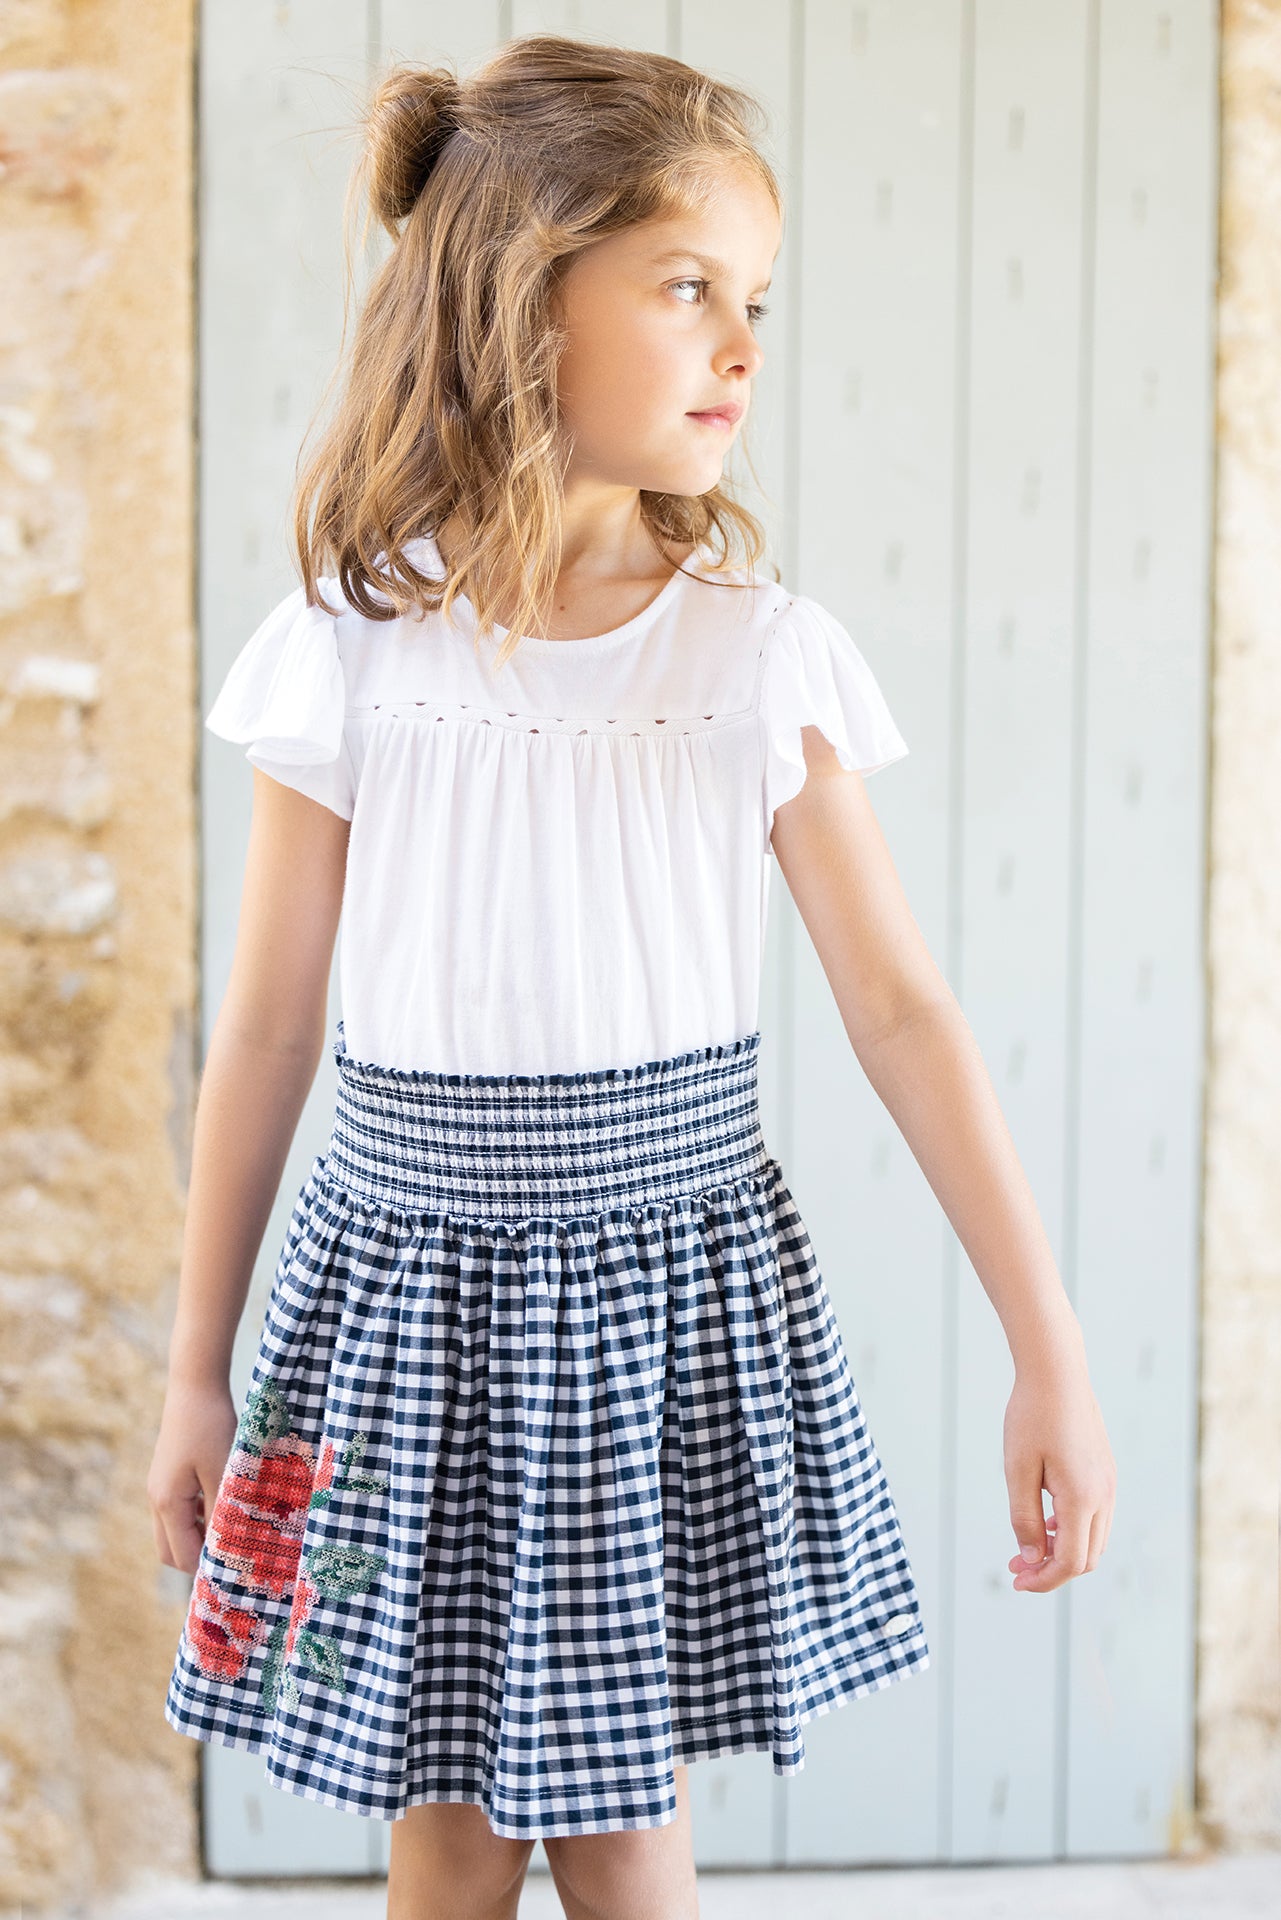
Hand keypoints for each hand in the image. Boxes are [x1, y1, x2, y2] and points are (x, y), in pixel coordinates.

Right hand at [147, 1376, 237, 1576]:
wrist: (195, 1386)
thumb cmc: (211, 1426)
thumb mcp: (222, 1471)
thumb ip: (223, 1512)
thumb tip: (227, 1549)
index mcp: (167, 1503)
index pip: (182, 1556)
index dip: (208, 1568)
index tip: (240, 1568)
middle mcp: (156, 1500)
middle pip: (170, 1551)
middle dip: (199, 1558)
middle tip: (236, 1555)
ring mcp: (159, 1487)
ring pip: (173, 1531)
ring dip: (199, 1537)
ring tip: (235, 1531)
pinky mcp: (168, 1476)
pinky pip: (178, 1512)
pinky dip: (197, 1519)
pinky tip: (224, 1506)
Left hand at [1003, 1350, 1115, 1592]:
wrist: (1057, 1372)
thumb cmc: (1032, 1416)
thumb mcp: (1018, 1469)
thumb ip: (1024, 1517)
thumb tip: (1031, 1557)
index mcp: (1083, 1498)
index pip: (1070, 1562)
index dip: (1043, 1580)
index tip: (1016, 1581)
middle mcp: (1104, 1495)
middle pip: (1086, 1558)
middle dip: (1052, 1570)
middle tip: (1015, 1567)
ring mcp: (1109, 1484)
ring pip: (1093, 1540)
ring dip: (1063, 1551)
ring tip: (1027, 1546)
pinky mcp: (1105, 1472)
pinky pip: (1095, 1517)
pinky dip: (1072, 1530)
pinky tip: (1045, 1521)